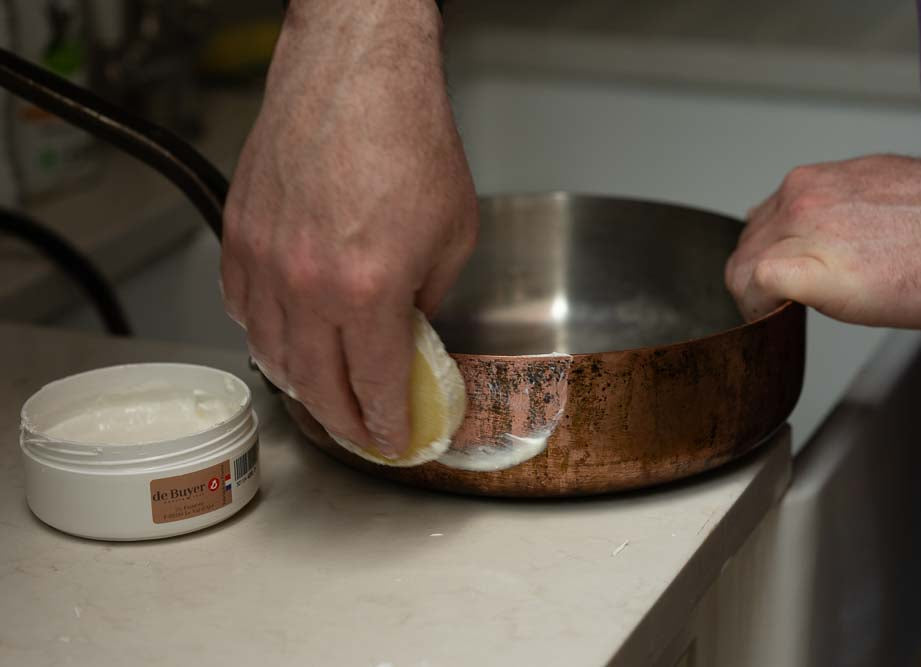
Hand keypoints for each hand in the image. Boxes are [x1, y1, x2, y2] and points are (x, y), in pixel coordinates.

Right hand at [220, 0, 477, 458]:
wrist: (356, 72)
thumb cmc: (408, 137)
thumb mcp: (452, 233)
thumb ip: (429, 297)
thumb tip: (410, 331)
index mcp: (369, 290)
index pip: (374, 385)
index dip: (387, 424)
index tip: (394, 440)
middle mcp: (307, 285)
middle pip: (315, 385)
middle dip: (344, 422)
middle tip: (362, 433)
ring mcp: (264, 260)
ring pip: (270, 353)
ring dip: (300, 385)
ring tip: (325, 396)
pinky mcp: (240, 234)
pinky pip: (242, 308)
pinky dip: (264, 336)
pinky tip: (285, 341)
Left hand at [725, 154, 920, 327]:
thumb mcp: (876, 196)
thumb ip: (832, 208)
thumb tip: (806, 228)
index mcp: (815, 181)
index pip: (760, 223)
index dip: (766, 257)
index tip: (780, 282)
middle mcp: (802, 197)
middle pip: (745, 246)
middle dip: (757, 279)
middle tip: (782, 306)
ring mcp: (803, 229)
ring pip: (741, 267)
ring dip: (755, 296)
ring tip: (784, 316)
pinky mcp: (810, 268)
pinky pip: (755, 286)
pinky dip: (758, 307)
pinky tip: (779, 319)